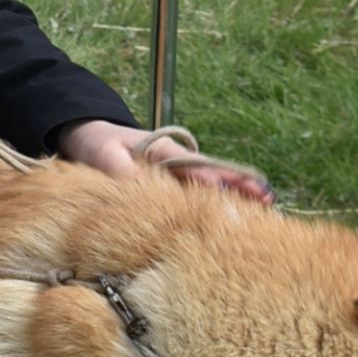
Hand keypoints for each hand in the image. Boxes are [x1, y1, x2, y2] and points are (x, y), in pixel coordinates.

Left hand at [56, 117, 271, 202]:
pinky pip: (200, 195)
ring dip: (237, 195)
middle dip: (238, 184)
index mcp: (162, 151)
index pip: (192, 164)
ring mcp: (179, 174)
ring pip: (212, 185)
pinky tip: (241, 217)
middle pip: (212, 173)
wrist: (92, 139)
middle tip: (265, 196)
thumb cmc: (98, 145)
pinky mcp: (175, 188)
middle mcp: (177, 162)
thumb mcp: (102, 154)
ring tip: (266, 208)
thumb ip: (119, 169)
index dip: (210, 176)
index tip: (227, 187)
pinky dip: (221, 203)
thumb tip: (136, 185)